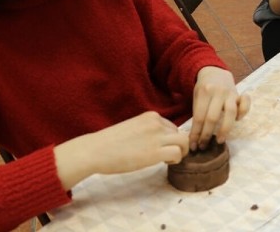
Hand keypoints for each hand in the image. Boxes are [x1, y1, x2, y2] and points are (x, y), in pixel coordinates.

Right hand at [55, 111, 187, 189]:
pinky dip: (176, 159)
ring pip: (184, 142)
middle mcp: (156, 123)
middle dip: (178, 145)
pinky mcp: (155, 152)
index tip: (160, 147)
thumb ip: (148, 130)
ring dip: (181, 152)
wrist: (95, 150)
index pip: (171, 126)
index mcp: (151, 116)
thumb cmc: (110, 142)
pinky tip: (165, 163)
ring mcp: (157, 137)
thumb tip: (159, 140)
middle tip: (167, 156)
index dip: (169, 139)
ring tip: (168, 160)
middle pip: (180, 134)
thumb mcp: (133, 127)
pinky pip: (178, 153)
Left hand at [189, 67, 249, 150]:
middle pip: (212, 117)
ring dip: (225, 129)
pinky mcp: (239, 94)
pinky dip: (243, 112)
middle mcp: (218, 92)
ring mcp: (230, 92)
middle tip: (204, 146)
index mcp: (204, 92)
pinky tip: (238, 121)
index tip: (194, 145)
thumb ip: (197, 112)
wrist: (214, 71)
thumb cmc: (203, 89)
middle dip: (207, 134)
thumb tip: (194, 137)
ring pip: (230, 112)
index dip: (196, 133)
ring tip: (220, 140)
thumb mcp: (196, 96)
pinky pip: (245, 103)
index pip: (199, 117)